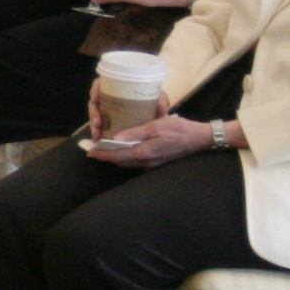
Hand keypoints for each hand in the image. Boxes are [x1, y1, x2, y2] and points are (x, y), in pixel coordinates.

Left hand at [78, 114, 214, 167]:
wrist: (200, 139)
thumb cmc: (179, 130)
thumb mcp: (156, 126)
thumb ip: (135, 132)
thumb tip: (116, 137)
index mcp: (144, 153)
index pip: (117, 156)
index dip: (102, 154)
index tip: (89, 152)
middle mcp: (146, 162)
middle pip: (120, 161)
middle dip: (106, 156)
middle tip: (95, 149)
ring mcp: (152, 163)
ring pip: (128, 162)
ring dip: (116, 156)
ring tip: (106, 147)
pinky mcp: (157, 161)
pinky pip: (136, 160)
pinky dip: (127, 155)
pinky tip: (125, 146)